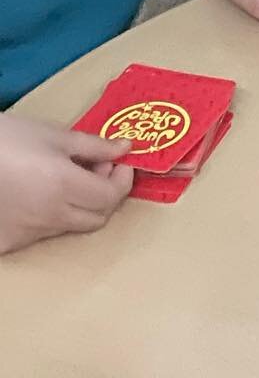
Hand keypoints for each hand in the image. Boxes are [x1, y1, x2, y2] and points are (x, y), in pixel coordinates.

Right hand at [0, 114, 133, 254]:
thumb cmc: (5, 139)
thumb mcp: (53, 135)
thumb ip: (95, 146)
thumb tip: (126, 150)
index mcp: (64, 187)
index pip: (111, 198)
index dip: (123, 181)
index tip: (119, 164)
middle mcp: (49, 217)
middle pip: (96, 218)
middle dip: (106, 195)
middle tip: (97, 169)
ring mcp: (25, 234)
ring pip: (69, 227)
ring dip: (79, 206)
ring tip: (63, 178)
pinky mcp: (6, 242)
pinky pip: (39, 234)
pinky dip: (49, 217)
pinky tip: (36, 196)